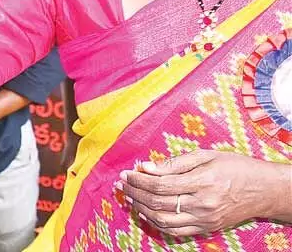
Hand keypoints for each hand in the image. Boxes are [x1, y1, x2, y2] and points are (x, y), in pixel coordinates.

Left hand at [119, 150, 282, 236]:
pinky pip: (175, 230)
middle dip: (135, 192)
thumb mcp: (206, 155)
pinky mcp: (206, 228)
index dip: (139, 180)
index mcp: (202, 182)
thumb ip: (175, 163)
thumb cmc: (235, 167)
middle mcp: (203, 204)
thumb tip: (146, 167)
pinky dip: (156, 222)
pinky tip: (145, 212)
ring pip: (163, 220)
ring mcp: (204, 219)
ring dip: (141, 208)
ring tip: (129, 196)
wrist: (263, 190)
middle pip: (158, 202)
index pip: (161, 184)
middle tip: (122, 183)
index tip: (127, 173)